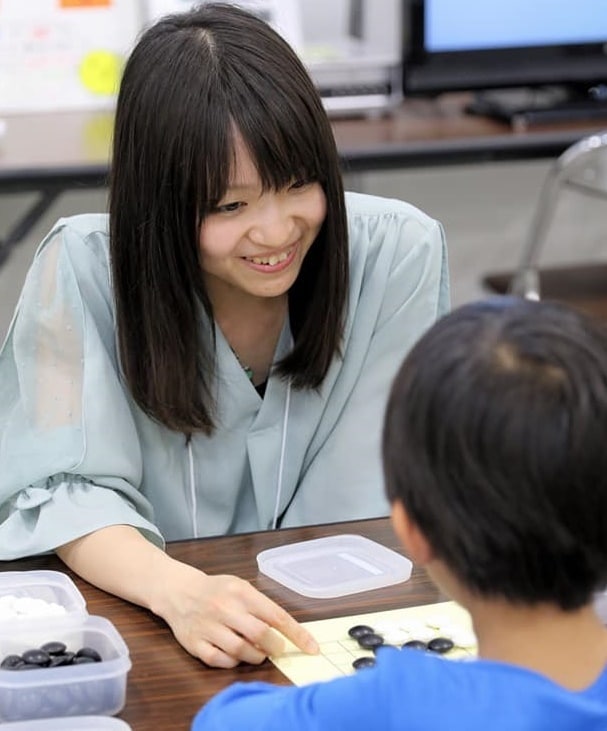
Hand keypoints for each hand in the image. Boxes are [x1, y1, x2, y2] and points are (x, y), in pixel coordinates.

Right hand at [155, 560, 318, 667]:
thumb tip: (285, 632)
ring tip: (257, 650)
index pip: (276, 616)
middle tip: (276, 648)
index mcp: (241, 592)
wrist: (178, 591)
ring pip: (243, 652)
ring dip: (256, 656)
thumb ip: (260, 606)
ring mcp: (209, 627)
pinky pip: (222, 661)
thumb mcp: (240, 587)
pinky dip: (234, 662)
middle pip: (261, 635)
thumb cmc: (216, 590)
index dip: (297, 634)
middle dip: (275, 647)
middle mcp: (225, 609)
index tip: (312, 648)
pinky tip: (235, 654)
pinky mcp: (196, 644)